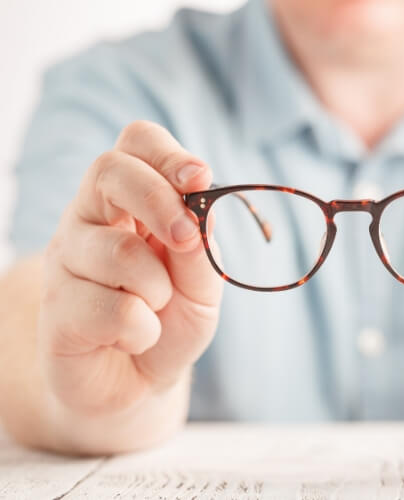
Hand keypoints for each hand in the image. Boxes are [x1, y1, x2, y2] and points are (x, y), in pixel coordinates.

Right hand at [40, 120, 222, 415]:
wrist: (140, 383)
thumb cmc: (171, 321)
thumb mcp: (203, 285)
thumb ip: (202, 249)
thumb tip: (199, 209)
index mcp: (128, 203)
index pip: (135, 145)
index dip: (168, 154)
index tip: (200, 178)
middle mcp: (89, 220)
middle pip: (109, 171)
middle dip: (160, 201)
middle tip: (186, 240)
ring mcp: (66, 261)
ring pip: (119, 252)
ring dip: (159, 291)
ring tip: (155, 311)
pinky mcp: (56, 310)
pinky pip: (115, 309)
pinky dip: (143, 331)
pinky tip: (132, 339)